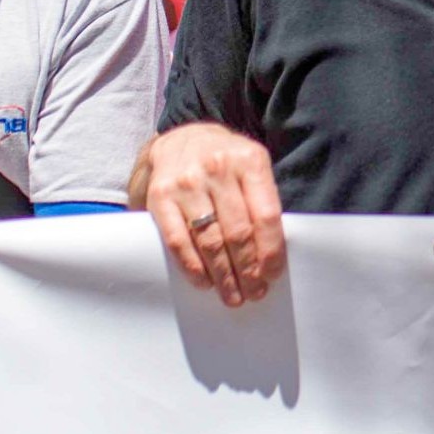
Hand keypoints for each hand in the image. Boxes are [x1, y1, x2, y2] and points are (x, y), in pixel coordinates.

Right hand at [138, 123, 285, 306]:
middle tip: (254, 293)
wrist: (183, 138)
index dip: (271, 250)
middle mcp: (218, 169)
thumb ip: (262, 200)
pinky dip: (193, 266)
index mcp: (250, 161)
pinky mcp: (160, 197)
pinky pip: (178, 240)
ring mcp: (187, 183)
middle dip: (248, 270)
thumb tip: (271, 253)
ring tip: (233, 295)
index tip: (273, 275)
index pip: (266, 215)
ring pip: (209, 241)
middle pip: (238, 232)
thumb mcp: (252, 167)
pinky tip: (205, 281)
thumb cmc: (227, 162)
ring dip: (223, 275)